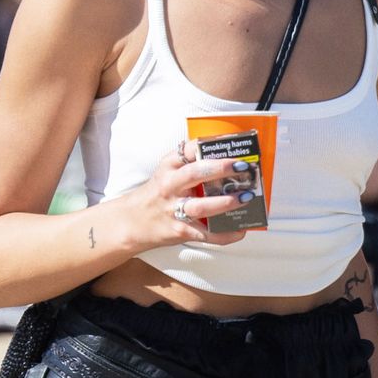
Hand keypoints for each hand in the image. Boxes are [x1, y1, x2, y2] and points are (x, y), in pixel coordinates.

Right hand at [125, 141, 248, 251]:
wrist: (132, 222)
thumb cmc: (157, 194)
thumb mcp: (168, 172)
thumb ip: (190, 163)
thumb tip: (226, 155)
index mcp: (169, 167)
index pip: (188, 150)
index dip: (209, 146)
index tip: (230, 143)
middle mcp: (170, 186)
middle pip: (195, 174)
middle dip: (221, 169)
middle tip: (243, 166)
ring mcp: (174, 210)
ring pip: (201, 206)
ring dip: (226, 202)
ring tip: (245, 197)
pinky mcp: (180, 231)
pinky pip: (206, 234)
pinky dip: (225, 234)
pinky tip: (240, 229)